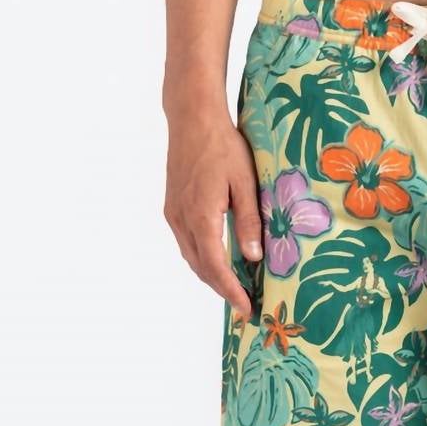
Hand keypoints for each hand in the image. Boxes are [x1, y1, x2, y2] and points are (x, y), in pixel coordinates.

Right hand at [163, 100, 261, 317]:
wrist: (191, 117)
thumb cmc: (222, 145)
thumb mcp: (245, 182)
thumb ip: (249, 221)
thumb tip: (254, 257)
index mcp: (200, 216)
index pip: (215, 266)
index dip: (231, 291)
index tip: (246, 308)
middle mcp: (181, 219)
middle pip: (201, 267)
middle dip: (222, 290)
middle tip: (245, 305)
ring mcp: (173, 214)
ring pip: (191, 257)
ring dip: (211, 276)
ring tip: (234, 289)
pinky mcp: (172, 207)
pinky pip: (187, 244)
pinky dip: (202, 259)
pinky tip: (218, 262)